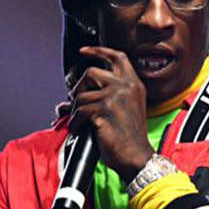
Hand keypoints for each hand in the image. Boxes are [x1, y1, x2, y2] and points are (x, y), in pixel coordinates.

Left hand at [70, 46, 153, 178]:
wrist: (137, 157)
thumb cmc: (131, 138)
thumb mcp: (128, 109)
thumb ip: (108, 96)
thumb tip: (71, 99)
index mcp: (134, 85)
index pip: (117, 57)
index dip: (98, 51)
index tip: (84, 51)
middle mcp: (127, 87)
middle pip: (92, 71)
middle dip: (80, 86)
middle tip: (78, 100)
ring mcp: (115, 98)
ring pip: (82, 94)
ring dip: (75, 109)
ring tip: (79, 120)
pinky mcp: (104, 111)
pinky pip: (80, 110)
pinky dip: (76, 121)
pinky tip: (80, 128)